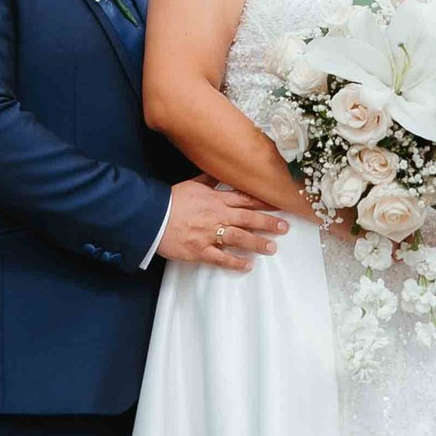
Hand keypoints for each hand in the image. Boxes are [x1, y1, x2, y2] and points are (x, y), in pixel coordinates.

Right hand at [161, 182, 288, 270]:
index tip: (278, 203)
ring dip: (257, 243)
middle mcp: (217, 216)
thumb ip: (208, 180)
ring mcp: (209, 234)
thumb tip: (219, 170)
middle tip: (284, 227)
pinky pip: (221, 258)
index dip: (263, 202)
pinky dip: (235, 262)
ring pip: (239, 239)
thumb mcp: (191, 184)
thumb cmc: (170, 200)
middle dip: (268, 223)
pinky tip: (247, 265)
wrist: (151, 217)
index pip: (244, 200)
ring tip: (272, 247)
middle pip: (248, 219)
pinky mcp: (200, 251)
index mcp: (215, 199)